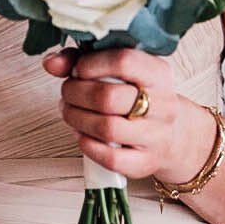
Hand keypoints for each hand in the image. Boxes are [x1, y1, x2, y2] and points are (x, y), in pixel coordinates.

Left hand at [42, 45, 210, 184]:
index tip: (78, 69)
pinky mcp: (146, 162)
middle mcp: (163, 104)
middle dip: (76, 94)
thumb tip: (51, 62)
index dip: (92, 64)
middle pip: (109, 98)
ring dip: (77, 119)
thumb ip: (83, 60)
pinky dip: (88, 146)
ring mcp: (157, 136)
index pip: (124, 61)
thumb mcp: (121, 73)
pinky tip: (82, 135)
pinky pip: (111, 158)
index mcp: (158, 73)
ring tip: (70, 112)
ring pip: (107, 128)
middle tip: (67, 93)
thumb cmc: (138, 97)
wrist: (172, 135)